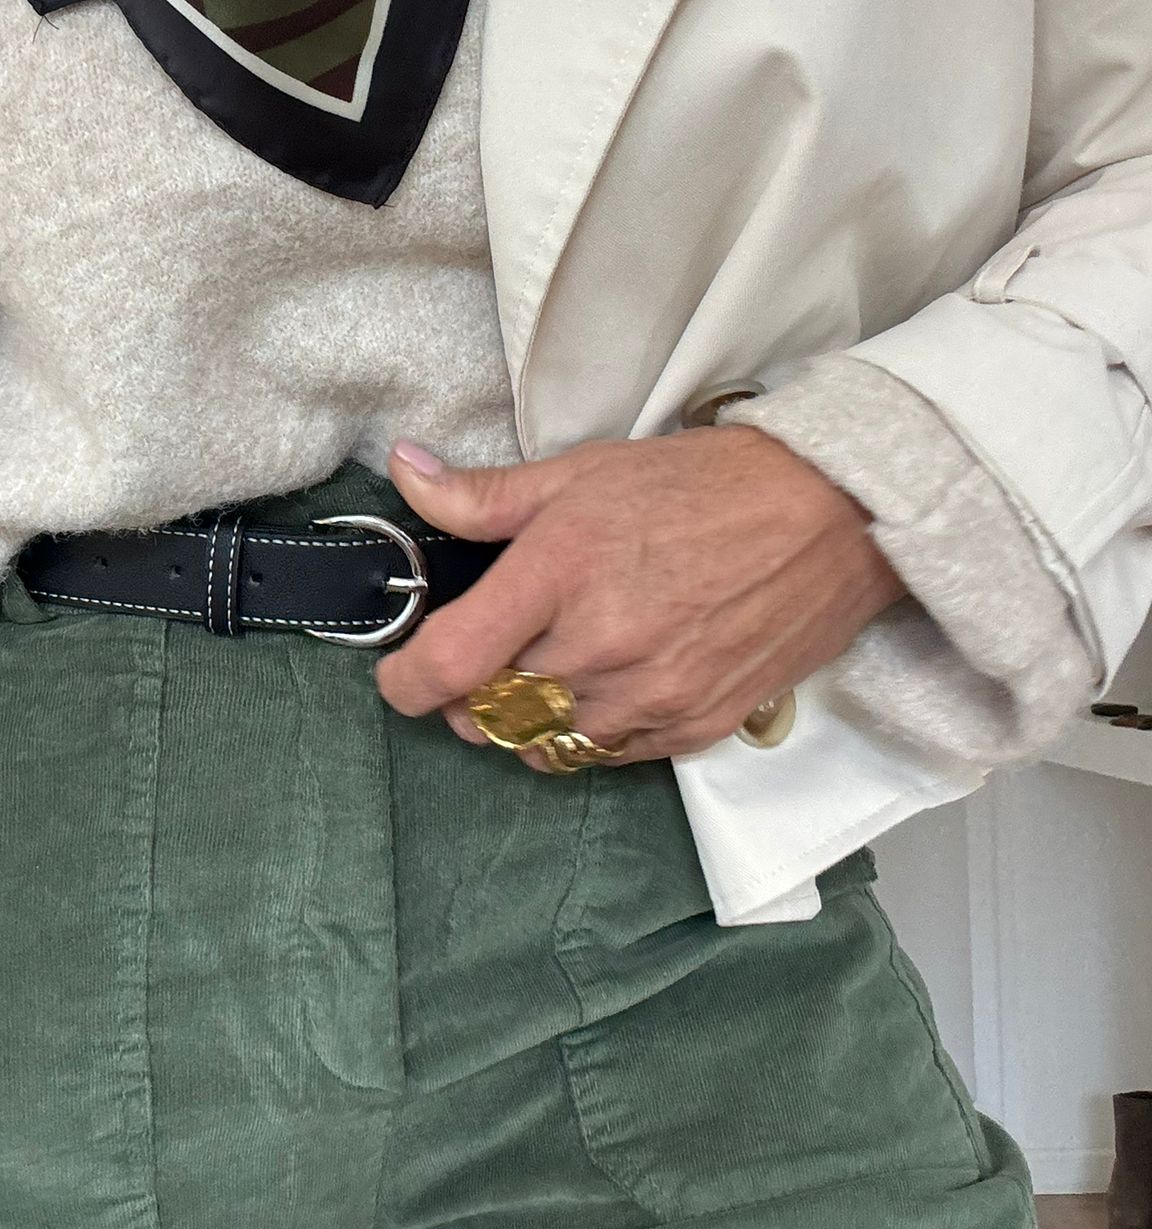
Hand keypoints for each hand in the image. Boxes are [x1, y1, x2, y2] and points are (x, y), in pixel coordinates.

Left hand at [375, 429, 905, 765]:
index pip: (449, 661)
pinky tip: (601, 690)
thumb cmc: (703, 485)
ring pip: (545, 742)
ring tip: (547, 671)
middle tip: (482, 661)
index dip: (405, 681)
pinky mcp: (694, 725)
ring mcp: (650, 694)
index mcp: (559, 573)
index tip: (399, 675)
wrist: (829, 515)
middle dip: (469, 694)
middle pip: (489, 711)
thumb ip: (485, 494)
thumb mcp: (583, 472)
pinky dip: (586, 734)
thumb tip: (406, 471)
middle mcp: (599, 646)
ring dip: (528, 717)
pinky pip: (607, 756)